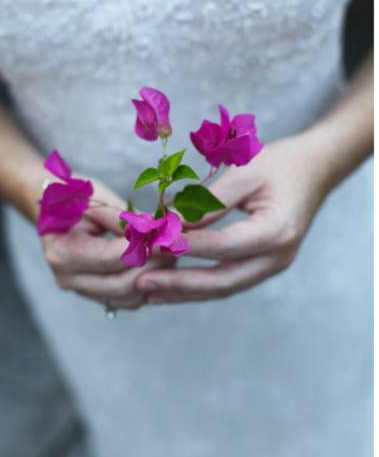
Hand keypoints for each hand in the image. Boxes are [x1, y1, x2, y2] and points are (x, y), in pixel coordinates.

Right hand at [41, 178, 174, 309]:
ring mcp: (81, 290)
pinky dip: (147, 284)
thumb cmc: (74, 196)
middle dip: (154, 265)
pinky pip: (127, 300)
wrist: (53, 208)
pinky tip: (161, 264)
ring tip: (172, 253)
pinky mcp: (95, 295)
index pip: (111, 258)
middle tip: (178, 246)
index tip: (170, 237)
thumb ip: (126, 218)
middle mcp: (68, 279)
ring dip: (155, 277)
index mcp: (62, 253)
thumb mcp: (97, 199)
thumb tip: (160, 228)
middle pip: (121, 284)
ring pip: (128, 298)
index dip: (144, 249)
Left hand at [136, 132, 334, 303]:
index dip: (184, 247)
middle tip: (142, 283)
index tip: (150, 245)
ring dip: (186, 292)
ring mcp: (274, 265)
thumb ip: (209, 202)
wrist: (314, 169)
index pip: (222, 246)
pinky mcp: (265, 265)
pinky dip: (200, 285)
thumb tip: (171, 225)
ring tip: (149, 293)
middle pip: (223, 280)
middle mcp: (278, 257)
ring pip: (224, 287)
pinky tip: (173, 288)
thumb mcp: (244, 173)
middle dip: (180, 284)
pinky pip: (229, 281)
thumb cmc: (280, 164)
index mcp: (276, 231)